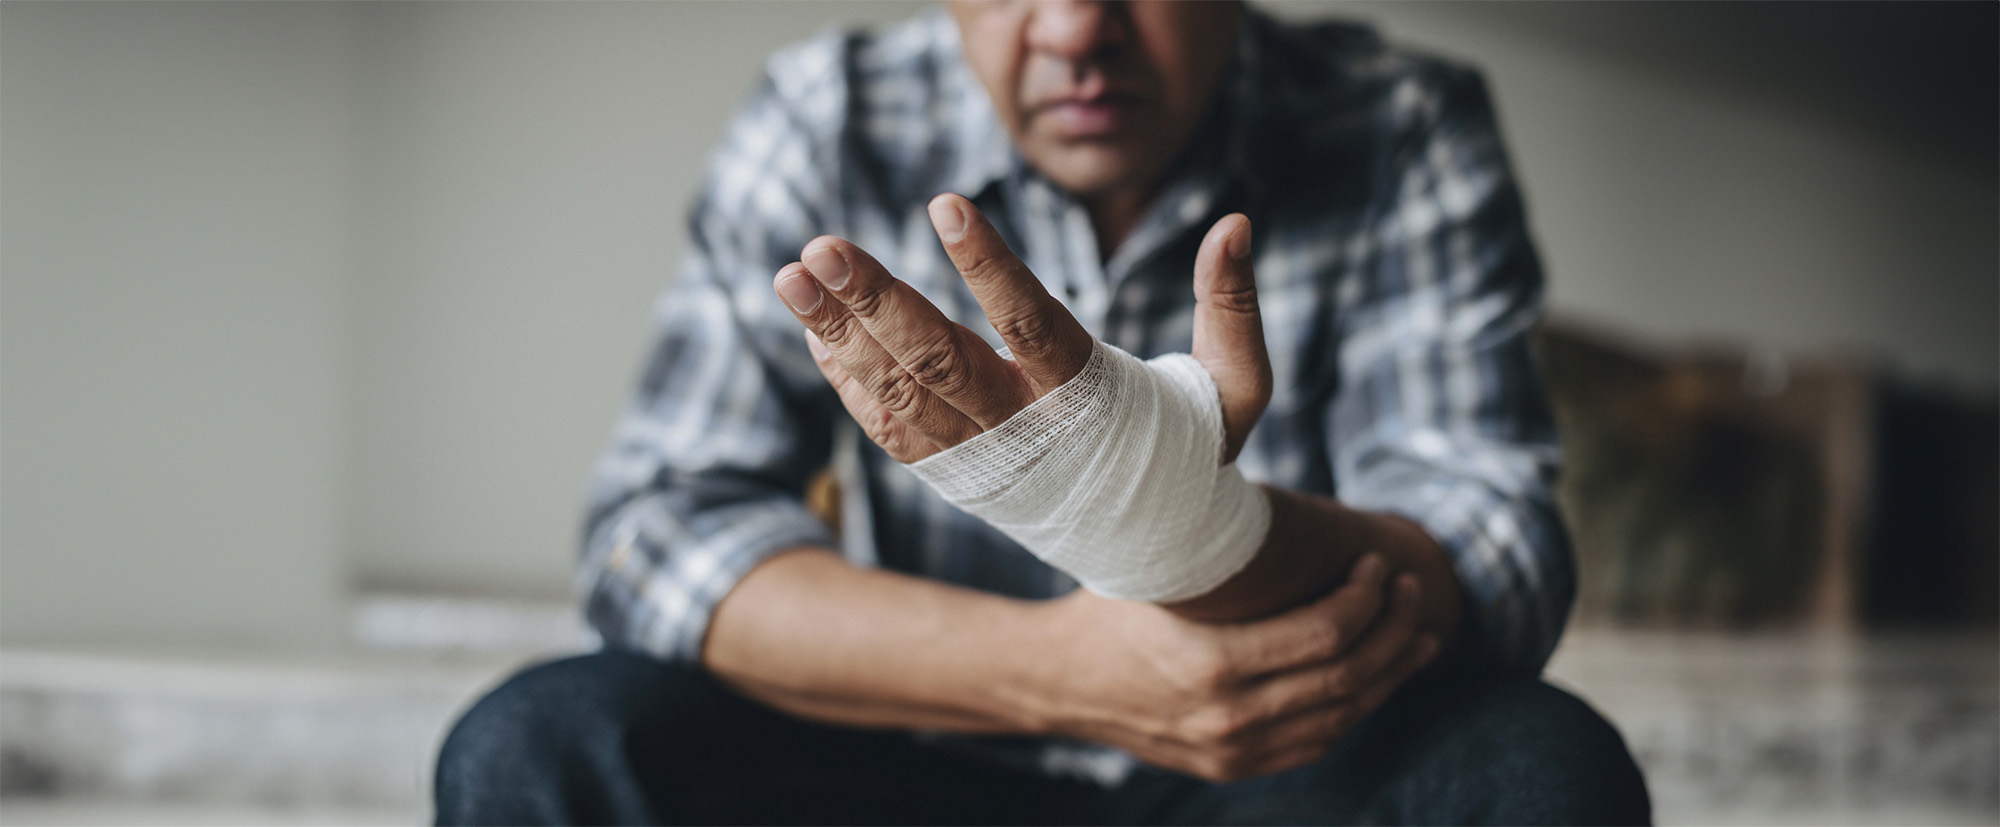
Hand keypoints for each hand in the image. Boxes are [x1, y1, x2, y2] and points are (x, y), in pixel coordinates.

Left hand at [771, 193, 1271, 463]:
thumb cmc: (1196, 449)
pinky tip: (814, 331)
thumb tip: (1237, 222)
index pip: (1033, 323)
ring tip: (792, 276)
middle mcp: (1027, 431)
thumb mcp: (1236, 388)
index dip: (988, 266)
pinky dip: (848, 383)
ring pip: (900, 394)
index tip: (944, 206)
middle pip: (941, 361)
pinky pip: (889, 431)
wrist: (1156, 549)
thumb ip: (1232, 307)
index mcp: (1093, 401)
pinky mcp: (955, 475)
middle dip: (877, 303)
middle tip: (823, 247)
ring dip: (840, 335)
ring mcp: (983, 458)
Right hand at [1031, 554, 1440, 781]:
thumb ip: (1219, 546)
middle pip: (1346, 678)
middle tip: (1411, 590)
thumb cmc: (1107, 608)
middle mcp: (1228, 717)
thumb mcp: (1156, 568)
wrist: (1055, 682)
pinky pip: (1315, 742)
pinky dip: (1355, 706)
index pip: (1324, 636)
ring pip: (1342, 717)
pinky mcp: (1232, 766)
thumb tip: (1283, 494)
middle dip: (1393, 630)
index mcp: (1212, 664)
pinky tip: (1376, 674)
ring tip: (1418, 634)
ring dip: (1389, 672)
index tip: (1378, 564)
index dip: (1366, 599)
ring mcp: (1232, 750)